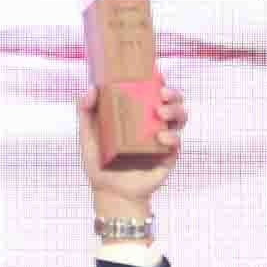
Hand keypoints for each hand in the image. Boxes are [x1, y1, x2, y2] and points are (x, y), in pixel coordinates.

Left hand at [79, 80, 188, 214]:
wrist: (110, 193)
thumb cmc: (99, 163)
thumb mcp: (88, 135)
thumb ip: (86, 111)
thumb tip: (91, 87)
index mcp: (137, 114)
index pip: (152, 92)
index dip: (159, 81)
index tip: (156, 74)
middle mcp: (153, 124)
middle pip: (172, 102)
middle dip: (173, 93)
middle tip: (162, 94)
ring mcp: (163, 139)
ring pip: (180, 118)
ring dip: (176, 111)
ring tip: (161, 113)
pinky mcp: (168, 156)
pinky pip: (177, 142)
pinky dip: (172, 137)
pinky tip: (161, 138)